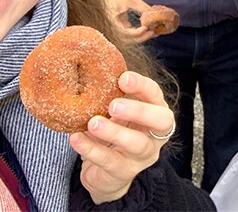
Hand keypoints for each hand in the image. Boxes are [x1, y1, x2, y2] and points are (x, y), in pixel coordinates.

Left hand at [69, 71, 174, 203]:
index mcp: (156, 113)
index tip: (122, 78)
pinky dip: (91, 149)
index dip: (142, 86)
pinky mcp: (125, 173)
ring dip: (114, 131)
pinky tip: (76, 139)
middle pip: (161, 121)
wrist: (107, 174)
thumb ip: (113, 95)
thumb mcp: (117, 113)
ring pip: (137, 144)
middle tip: (113, 104)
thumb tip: (89, 64)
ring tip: (93, 122)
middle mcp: (156, 134)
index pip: (156, 96)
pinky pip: (110, 161)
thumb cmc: (115, 132)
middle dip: (139, 110)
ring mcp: (143, 156)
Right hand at [103, 0, 155, 42]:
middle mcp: (113, 28)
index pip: (125, 32)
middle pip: (127, 40)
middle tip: (152, 32)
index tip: (146, 27)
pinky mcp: (119, 29)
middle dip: (141, 38)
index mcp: (114, 21)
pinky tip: (146, 32)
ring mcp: (116, 30)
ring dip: (140, 39)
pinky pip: (128, 37)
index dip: (137, 32)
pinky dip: (137, 37)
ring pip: (127, 41)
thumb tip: (153, 14)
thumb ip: (142, 7)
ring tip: (151, 33)